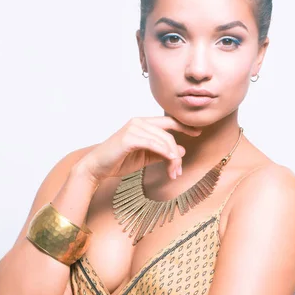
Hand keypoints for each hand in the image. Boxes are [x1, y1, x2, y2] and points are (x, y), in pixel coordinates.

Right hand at [72, 116, 201, 182]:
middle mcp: (139, 122)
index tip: (198, 132)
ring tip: (173, 173)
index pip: (168, 121)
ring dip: (172, 158)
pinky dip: (164, 152)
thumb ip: (162, 153)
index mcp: (143, 123)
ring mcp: (133, 128)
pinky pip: (153, 144)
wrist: (96, 167)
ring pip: (163, 140)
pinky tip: (170, 161)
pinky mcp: (129, 138)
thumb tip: (181, 150)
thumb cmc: (119, 161)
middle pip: (169, 131)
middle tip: (179, 170)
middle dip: (177, 151)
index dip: (184, 126)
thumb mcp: (145, 157)